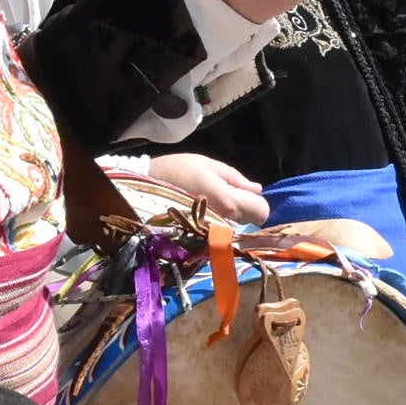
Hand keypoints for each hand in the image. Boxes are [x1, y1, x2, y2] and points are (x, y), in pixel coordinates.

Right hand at [137, 151, 269, 225]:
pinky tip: (203, 212)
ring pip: (236, 228)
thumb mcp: (210, 165)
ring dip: (231, 217)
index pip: (261, 211)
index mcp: (229, 201)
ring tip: (210, 202)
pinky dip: (218, 225)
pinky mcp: (200, 238)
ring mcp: (212, 233)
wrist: (143, 188)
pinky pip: (220, 232)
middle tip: (226, 196)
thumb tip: (257, 189)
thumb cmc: (178, 170)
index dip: (258, 202)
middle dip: (245, 209)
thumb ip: (236, 179)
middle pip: (250, 221)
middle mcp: (223, 222)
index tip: (247, 195)